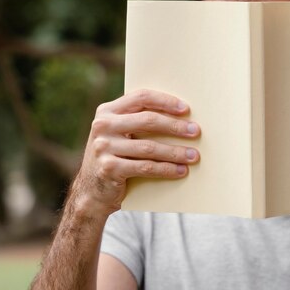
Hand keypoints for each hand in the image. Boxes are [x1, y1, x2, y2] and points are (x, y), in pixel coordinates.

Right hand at [72, 89, 200, 215]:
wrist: (93, 191)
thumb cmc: (116, 156)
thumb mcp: (120, 134)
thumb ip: (138, 120)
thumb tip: (182, 115)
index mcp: (107, 111)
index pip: (140, 98)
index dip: (165, 101)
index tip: (186, 109)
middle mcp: (102, 126)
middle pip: (147, 120)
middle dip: (175, 126)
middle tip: (196, 131)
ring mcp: (103, 147)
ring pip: (149, 147)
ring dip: (175, 152)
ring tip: (193, 155)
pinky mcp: (109, 168)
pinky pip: (145, 167)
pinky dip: (166, 169)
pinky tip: (181, 171)